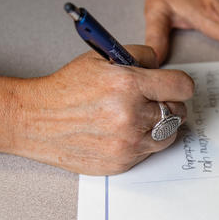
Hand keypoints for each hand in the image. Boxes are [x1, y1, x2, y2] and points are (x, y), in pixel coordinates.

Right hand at [0, 45, 193, 174]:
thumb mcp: (100, 58)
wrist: (36, 120)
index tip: (176, 86)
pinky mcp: (123, 162)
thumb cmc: (66, 88)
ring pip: (169, 134)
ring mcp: (128, 142)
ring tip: (141, 117)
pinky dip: (143, 142)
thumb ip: (138, 57)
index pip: (182, 87)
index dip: (180, 85)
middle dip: (169, 104)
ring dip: (161, 125)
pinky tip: (124, 132)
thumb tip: (162, 65)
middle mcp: (131, 115)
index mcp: (129, 84)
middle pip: (178, 111)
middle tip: (155, 101)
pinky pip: (150, 151)